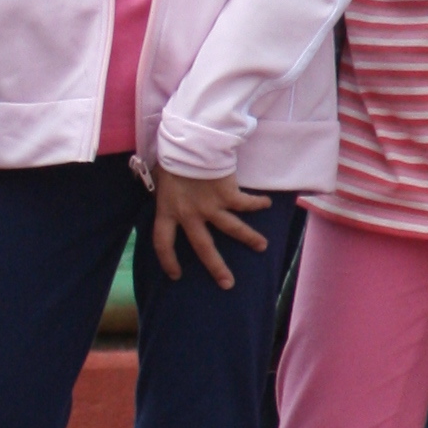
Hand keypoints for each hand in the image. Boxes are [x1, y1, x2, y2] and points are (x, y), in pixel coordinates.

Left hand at [150, 166, 271, 290]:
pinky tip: (267, 204)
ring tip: (262, 246)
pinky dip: (257, 203)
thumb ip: (165, 193)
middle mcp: (190, 215)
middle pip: (203, 247)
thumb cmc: (172, 158)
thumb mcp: (160, 179)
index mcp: (168, 211)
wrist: (190, 144)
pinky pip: (245, 203)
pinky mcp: (228, 195)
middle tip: (228, 284)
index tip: (176, 274)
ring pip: (233, 229)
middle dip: (216, 267)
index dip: (168, 261)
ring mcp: (211, 207)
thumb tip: (163, 196)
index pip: (162, 243)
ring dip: (249, 238)